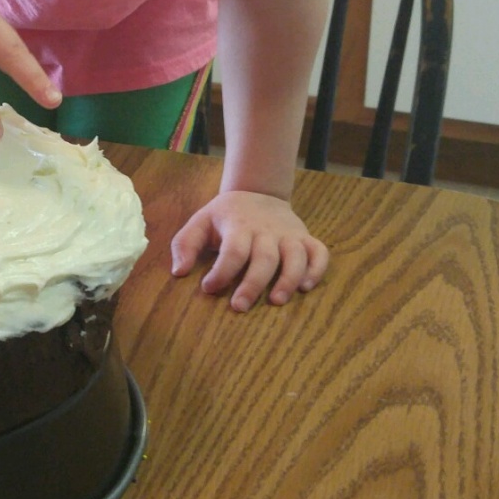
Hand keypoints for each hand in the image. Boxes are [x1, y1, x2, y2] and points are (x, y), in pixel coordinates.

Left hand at [170, 190, 328, 311]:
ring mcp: (289, 234)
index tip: (209, 288)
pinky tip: (305, 287)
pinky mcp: (305, 238)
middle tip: (239, 307)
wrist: (258, 192)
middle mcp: (267, 230)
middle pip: (265, 258)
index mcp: (239, 225)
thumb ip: (185, 244)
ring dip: (288, 279)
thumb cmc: (226, 216)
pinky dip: (317, 269)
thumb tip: (179, 272)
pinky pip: (319, 252)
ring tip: (276, 301)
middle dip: (253, 284)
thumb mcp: (200, 221)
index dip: (222, 271)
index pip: (233, 250)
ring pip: (296, 256)